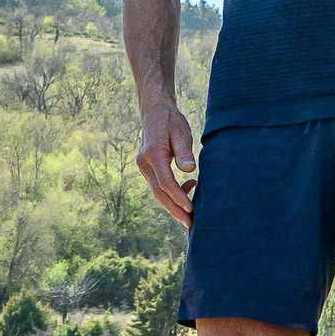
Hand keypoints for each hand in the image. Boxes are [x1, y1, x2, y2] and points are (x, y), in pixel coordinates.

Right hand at [136, 100, 196, 224]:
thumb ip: (184, 151)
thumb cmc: (171, 121)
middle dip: (174, 210)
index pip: (165, 182)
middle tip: (190, 223)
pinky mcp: (147, 169)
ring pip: (157, 193)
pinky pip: (158, 186)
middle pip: (158, 193)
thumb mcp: (181, 132)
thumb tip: (188, 170)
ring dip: (173, 205)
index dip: (178, 197)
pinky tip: (189, 187)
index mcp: (153, 154)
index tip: (191, 208)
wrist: (154, 112)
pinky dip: (171, 193)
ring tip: (190, 214)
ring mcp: (143, 167)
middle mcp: (144, 163)